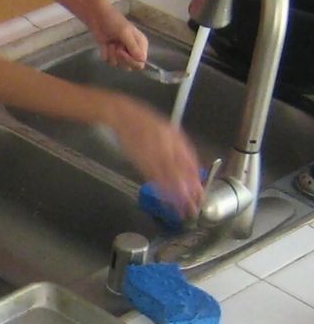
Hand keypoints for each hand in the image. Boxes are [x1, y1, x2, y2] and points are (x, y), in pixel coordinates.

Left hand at [93, 11, 148, 70]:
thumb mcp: (125, 33)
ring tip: (111, 43)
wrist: (98, 18)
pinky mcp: (110, 54)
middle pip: (130, 67)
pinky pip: (107, 61)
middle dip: (120, 58)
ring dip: (111, 54)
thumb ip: (133, 47)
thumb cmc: (114, 21)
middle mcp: (133, 51)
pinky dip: (104, 53)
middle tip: (116, 47)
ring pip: (117, 65)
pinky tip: (105, 44)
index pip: (140, 62)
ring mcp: (121, 53)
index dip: (131, 61)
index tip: (122, 52)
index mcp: (141, 45)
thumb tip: (142, 60)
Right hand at [101, 96, 203, 216]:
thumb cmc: (145, 121)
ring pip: (167, 178)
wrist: (122, 114)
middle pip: (181, 173)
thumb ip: (181, 147)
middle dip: (188, 192)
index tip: (200, 192)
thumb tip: (193, 166)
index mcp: (176, 139)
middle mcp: (167, 147)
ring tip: (181, 209)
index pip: (190, 163)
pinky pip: (152, 177)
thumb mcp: (169, 129)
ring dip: (175, 195)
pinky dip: (159, 189)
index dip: (195, 179)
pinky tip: (164, 199)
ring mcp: (153, 154)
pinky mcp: (140, 160)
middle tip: (194, 206)